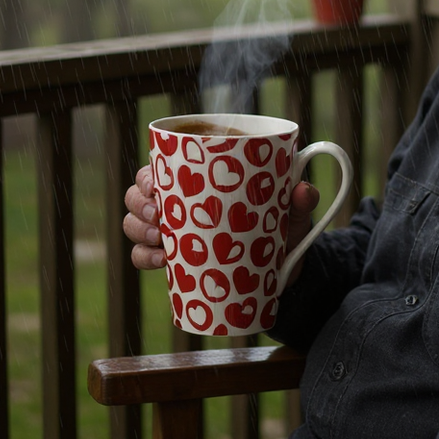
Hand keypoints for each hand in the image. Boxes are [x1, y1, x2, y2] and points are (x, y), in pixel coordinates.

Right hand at [123, 168, 319, 276]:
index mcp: (199, 180)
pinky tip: (160, 260)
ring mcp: (174, 232)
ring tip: (159, 239)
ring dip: (138, 229)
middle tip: (158, 214)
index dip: (148, 174)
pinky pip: (142, 256)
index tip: (155, 183)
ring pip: (134, 222)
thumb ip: (301, 199)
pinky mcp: (175, 260)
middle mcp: (180, 203)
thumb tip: (304, 190)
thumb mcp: (293, 212)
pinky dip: (144, 257)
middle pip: (139, 193)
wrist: (285, 271)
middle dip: (140, 202)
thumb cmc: (283, 227)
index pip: (161, 167)